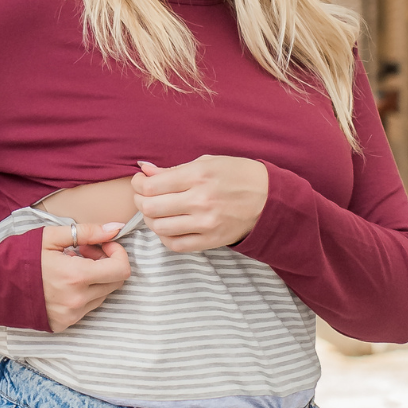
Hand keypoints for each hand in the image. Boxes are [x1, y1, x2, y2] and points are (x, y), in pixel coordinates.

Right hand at [41, 222, 129, 332]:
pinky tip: (64, 283)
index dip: (118, 253)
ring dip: (95, 279)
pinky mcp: (64, 324)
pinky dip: (83, 293)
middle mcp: (78, 300)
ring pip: (102, 295)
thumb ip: (88, 232)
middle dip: (107, 264)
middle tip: (85, 252)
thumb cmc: (19, 257)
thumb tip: (115, 228)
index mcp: (77, 276)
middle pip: (115, 283)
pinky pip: (87, 308)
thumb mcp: (51, 237)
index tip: (104, 244)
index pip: (121, 270)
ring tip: (71, 266)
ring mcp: (71, 315)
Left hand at [131, 155, 267, 252]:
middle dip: (140, 201)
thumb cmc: (238, 175)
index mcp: (198, 176)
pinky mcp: (210, 241)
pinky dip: (165, 237)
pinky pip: (176, 245)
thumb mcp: (207, 162)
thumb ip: (173, 170)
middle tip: (142, 196)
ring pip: (159, 228)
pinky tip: (168, 227)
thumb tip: (145, 172)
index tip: (140, 182)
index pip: (152, 186)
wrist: (270, 199)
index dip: (138, 184)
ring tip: (155, 212)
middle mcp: (200, 201)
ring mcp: (205, 224)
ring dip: (150, 220)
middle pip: (150, 208)